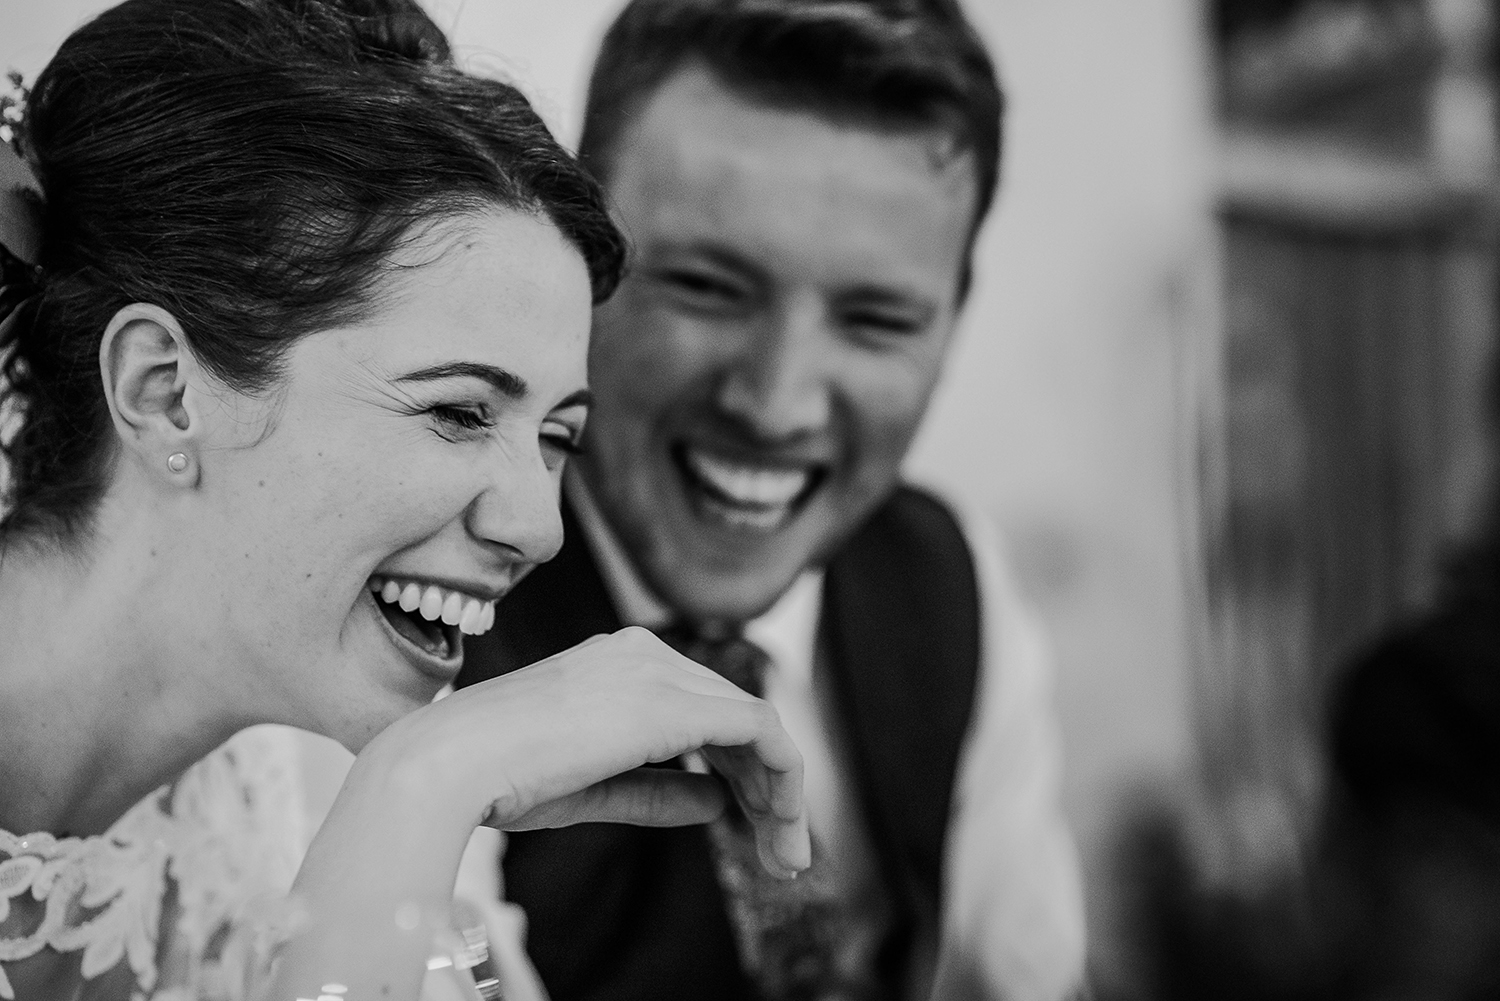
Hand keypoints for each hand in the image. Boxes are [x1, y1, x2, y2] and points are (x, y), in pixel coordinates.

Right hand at [375, 627, 809, 877]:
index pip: (701, 710)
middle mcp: (644, 653)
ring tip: (786, 852)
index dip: (737, 769)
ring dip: (780, 790)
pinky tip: (782, 821)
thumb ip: (656, 791)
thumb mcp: (591, 789)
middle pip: (733, 716)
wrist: (453, 762)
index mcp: (615, 663)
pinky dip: (782, 775)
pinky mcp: (675, 701)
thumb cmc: (496, 778)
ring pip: (753, 723)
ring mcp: (660, 670)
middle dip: (768, 785)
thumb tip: (716, 802)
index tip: (755, 826)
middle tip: (784, 851)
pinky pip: (758, 729)